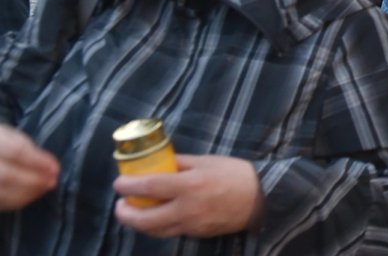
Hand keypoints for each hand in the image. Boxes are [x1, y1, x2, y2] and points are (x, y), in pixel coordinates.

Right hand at [0, 125, 58, 210]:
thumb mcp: (10, 136)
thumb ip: (27, 149)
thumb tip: (49, 166)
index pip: (16, 151)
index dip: (38, 161)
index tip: (56, 168)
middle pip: (6, 176)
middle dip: (34, 181)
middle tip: (52, 181)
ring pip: (1, 193)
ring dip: (27, 194)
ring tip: (45, 188)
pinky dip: (16, 201)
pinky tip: (30, 195)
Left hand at [114, 154, 263, 238]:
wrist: (260, 198)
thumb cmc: (235, 173)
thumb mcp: (207, 161)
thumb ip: (181, 163)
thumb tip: (159, 162)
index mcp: (190, 185)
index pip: (150, 187)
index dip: (129, 186)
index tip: (119, 182)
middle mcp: (187, 208)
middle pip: (145, 219)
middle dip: (125, 214)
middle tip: (120, 204)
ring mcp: (191, 224)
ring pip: (154, 230)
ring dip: (138, 223)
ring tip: (133, 212)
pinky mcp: (196, 233)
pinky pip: (170, 232)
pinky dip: (157, 226)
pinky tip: (156, 217)